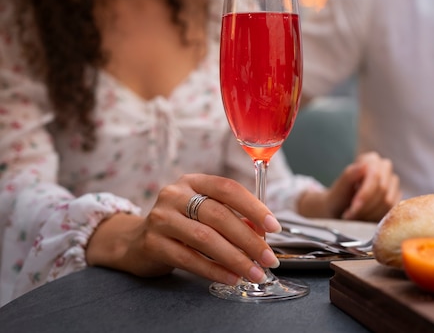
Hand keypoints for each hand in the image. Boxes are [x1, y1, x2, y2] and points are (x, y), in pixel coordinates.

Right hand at [86, 174, 280, 285]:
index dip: (253, 207)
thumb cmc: (180, 225)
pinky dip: (214, 270)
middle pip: (219, 215)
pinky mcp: (152, 243)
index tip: (274, 226)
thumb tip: (262, 232)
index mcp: (193, 181)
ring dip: (235, 258)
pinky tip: (231, 277)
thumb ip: (231, 216)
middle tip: (268, 257)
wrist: (135, 241)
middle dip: (249, 239)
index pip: (228, 188)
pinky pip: (189, 258)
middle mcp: (175, 194)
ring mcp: (161, 218)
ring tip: (254, 272)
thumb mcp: (203, 212)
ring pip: (205, 238)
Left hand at [324, 151, 401, 220]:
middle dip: (365, 206)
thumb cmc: (338, 198)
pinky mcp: (397, 198)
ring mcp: (393, 183)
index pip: (375, 175)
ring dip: (369, 214)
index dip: (365, 194)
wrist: (340, 212)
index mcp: (371, 159)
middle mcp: (385, 168)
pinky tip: (363, 218)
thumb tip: (364, 166)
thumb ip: (349, 176)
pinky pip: (391, 211)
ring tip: (354, 217)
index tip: (354, 208)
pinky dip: (376, 218)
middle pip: (383, 189)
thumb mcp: (339, 189)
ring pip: (388, 201)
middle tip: (350, 216)